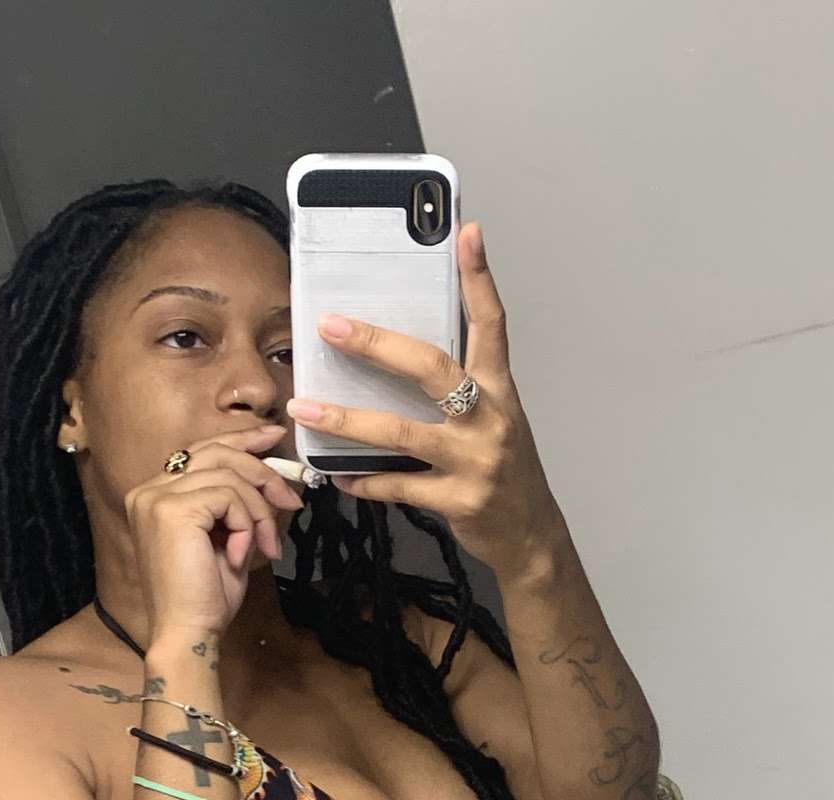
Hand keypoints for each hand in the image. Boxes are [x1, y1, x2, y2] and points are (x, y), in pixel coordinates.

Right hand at [124, 425, 302, 641]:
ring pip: (230, 477)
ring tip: (265, 545)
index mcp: (156, 494)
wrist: (188, 631)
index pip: (203, 451)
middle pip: (218, 454)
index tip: (274, 437)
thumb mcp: (227, 538)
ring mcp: (157, 497)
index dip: (241, 439)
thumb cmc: (206, 596)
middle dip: (263, 473)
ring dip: (259, 512)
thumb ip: (235, 504)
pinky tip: (241, 554)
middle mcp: (149, 489)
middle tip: (290, 502)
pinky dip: (247, 525)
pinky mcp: (173, 510)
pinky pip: (230, 497)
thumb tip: (271, 477)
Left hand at [286, 222, 563, 575]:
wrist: (530, 533)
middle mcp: (490, 418)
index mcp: (498, 388)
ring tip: (303, 409)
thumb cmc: (502, 467)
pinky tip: (336, 472)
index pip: (491, 323)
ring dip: (346, 421)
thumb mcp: (492, 416)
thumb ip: (458, 383)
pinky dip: (363, 481)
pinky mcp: (459, 501)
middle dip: (377, 344)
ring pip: (402, 432)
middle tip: (329, 325)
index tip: (466, 231)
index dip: (480, 277)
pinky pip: (398, 488)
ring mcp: (475, 461)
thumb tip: (397, 348)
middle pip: (432, 368)